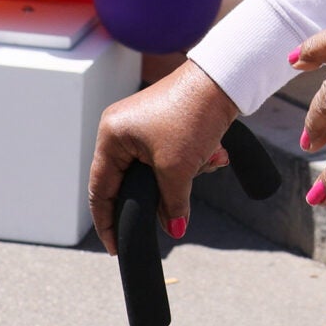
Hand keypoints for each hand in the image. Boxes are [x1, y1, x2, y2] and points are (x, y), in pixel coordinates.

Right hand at [87, 61, 239, 254]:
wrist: (224, 78)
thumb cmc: (192, 114)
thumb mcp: (179, 168)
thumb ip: (171, 204)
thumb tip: (174, 229)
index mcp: (111, 137)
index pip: (101, 190)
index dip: (107, 222)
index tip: (116, 247)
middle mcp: (122, 129)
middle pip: (134, 181)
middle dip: (166, 192)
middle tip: (179, 208)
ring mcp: (143, 125)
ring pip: (159, 170)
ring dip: (187, 173)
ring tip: (210, 160)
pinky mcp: (165, 123)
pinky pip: (173, 155)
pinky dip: (193, 160)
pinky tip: (216, 153)